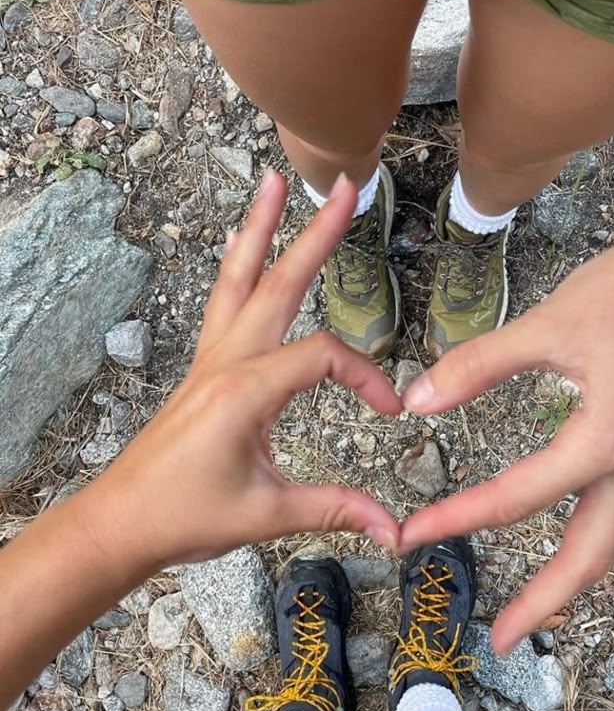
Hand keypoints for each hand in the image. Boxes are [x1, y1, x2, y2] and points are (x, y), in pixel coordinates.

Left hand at [90, 171, 400, 569]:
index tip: (390, 411)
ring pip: (238, 279)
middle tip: (341, 188)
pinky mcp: (203, 369)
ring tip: (271, 182)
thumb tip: (393, 528)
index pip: (324, 358)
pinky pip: (221, 302)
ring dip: (259, 229)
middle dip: (314, 233)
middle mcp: (226, 361)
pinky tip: (238, 246)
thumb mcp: (267, 513)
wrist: (122, 522)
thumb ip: (334, 509)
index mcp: (246, 389)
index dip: (366, 378)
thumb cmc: (184, 516)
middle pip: (278, 283)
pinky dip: (236, 266)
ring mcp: (210, 359)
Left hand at [400, 197, 613, 653]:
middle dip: (544, 604)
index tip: (410, 537)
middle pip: (588, 559)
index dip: (455, 519)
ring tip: (540, 605)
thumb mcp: (548, 326)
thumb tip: (418, 401)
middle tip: (503, 639)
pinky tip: (579, 535)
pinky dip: (599, 543)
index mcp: (600, 443)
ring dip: (575, 580)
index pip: (514, 499)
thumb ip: (479, 367)